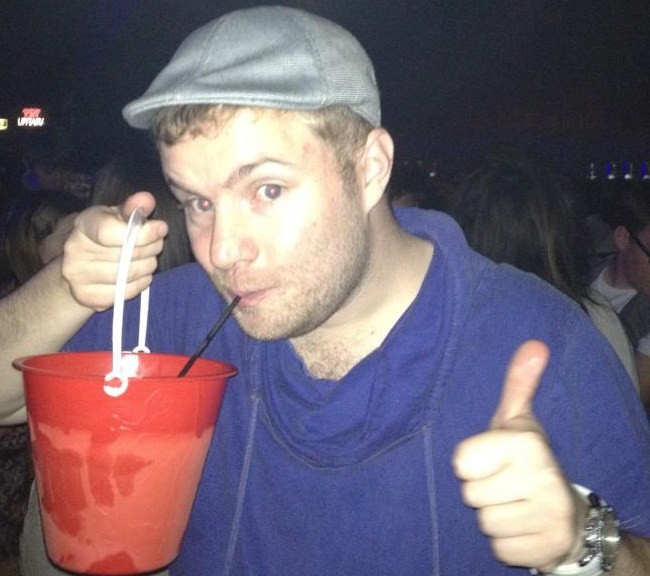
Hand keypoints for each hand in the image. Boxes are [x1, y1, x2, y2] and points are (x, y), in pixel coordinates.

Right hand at [61, 192, 168, 310]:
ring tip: (149, 259)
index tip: (161, 228)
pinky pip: (125, 293)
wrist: (80, 265)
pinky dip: (139, 284)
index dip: (143, 232)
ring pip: (128, 274)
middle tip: (157, 244)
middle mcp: (75, 250)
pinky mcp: (86, 297)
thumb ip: (132, 208)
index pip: (112, 232)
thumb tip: (146, 200)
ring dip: (148, 266)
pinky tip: (140, 276)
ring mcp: (77, 276)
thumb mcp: (116, 216)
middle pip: (126, 254)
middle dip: (151, 248)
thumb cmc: (105, 236)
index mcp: (83, 225)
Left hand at [452, 340, 585, 571]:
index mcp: (526, 444)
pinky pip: (498, 548)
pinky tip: (522, 525)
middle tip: (505, 483)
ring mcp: (545, 518)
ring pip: (483, 522)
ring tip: (514, 503)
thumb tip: (534, 344)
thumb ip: (519, 384)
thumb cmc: (529, 461)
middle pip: (469, 494)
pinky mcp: (542, 550)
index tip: (494, 460)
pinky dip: (506, 540)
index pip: (461, 462)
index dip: (472, 462)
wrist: (567, 514)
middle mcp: (541, 479)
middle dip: (482, 490)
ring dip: (493, 516)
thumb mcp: (520, 421)